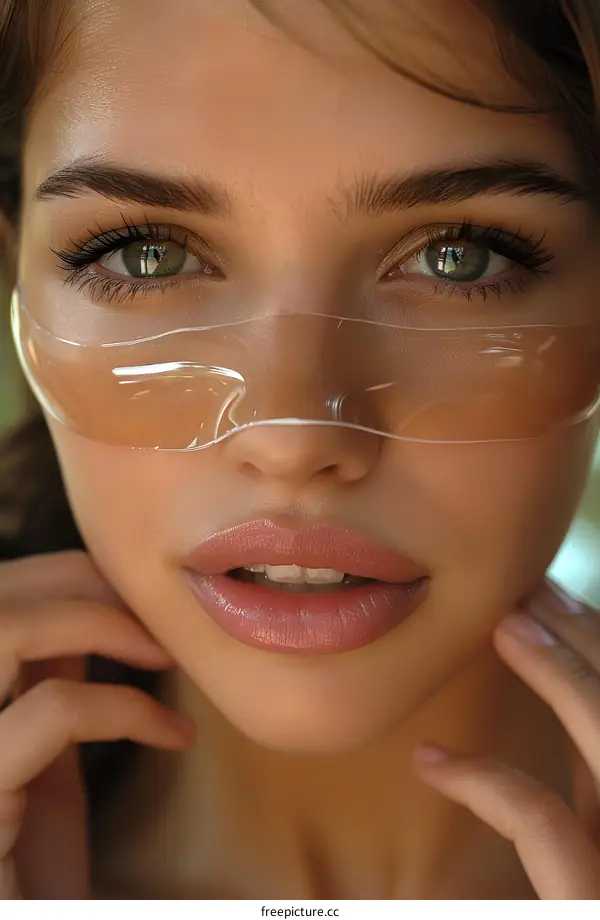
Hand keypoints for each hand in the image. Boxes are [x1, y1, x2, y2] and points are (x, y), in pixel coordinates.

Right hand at [0, 550, 193, 899]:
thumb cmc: (31, 878)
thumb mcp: (40, 769)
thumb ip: (51, 692)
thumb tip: (94, 615)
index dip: (56, 577)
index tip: (131, 595)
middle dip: (73, 578)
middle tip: (151, 605)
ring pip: (1, 627)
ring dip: (91, 617)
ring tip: (159, 647)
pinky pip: (54, 711)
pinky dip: (125, 707)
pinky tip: (173, 734)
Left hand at [413, 577, 599, 898]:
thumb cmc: (553, 887)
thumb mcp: (582, 841)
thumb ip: (579, 788)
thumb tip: (520, 701)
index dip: (590, 653)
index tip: (551, 603)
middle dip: (586, 639)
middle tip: (534, 587)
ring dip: (562, 673)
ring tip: (507, 625)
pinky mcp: (588, 903)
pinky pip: (540, 819)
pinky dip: (487, 780)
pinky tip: (431, 761)